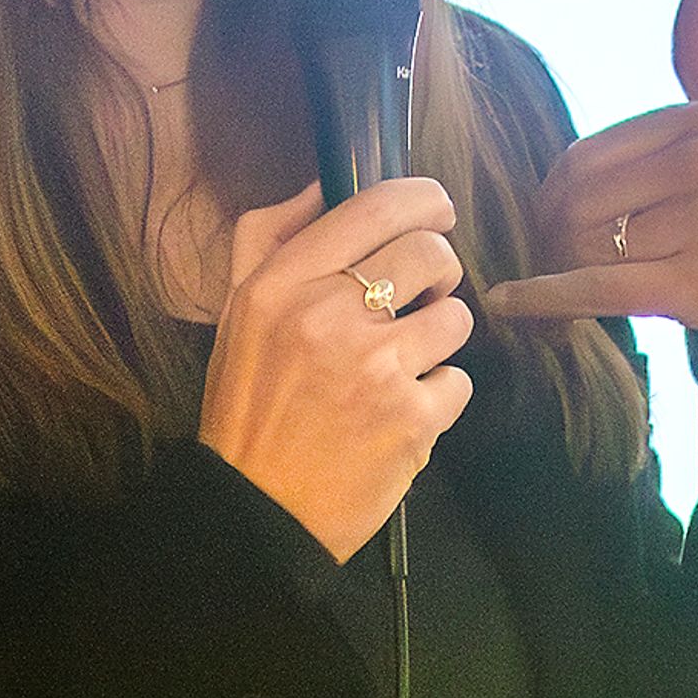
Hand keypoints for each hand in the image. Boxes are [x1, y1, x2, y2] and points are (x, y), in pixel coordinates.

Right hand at [196, 175, 473, 561]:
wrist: (254, 512)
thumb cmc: (247, 407)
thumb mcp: (237, 312)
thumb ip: (270, 237)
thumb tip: (323, 185)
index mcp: (281, 284)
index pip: (374, 206)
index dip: (423, 198)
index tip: (437, 210)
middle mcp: (329, 315)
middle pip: (430, 253)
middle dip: (439, 271)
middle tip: (422, 296)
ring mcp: (375, 369)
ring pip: (456, 316)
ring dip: (440, 335)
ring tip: (407, 359)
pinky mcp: (412, 421)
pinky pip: (460, 380)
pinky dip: (439, 396)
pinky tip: (404, 411)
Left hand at [486, 0, 697, 329]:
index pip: (584, 155)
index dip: (553, 195)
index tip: (550, 223)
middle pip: (576, 199)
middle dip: (549, 236)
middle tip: (546, 262)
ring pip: (585, 246)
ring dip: (553, 275)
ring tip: (551, 293)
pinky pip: (601, 289)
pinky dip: (547, 299)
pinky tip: (511, 304)